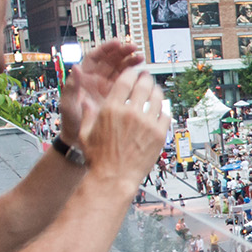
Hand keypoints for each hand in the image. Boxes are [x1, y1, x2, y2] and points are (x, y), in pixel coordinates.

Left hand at [58, 41, 143, 146]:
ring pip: (121, 70)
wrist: (80, 139)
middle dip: (122, 52)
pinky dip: (134, 78)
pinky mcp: (117, 97)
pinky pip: (127, 84)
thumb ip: (71, 87)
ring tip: (141, 58)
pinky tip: (142, 76)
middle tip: (133, 48)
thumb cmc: (70, 122)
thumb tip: (75, 67)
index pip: (96, 57)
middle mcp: (97, 80)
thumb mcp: (68, 105)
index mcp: (85, 78)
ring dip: (130, 62)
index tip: (117, 44)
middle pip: (111, 60)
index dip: (106, 49)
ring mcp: (109, 88)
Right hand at [80, 66, 170, 184]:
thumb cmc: (98, 158)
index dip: (131, 73)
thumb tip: (86, 101)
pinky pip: (166, 114)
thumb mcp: (85, 133)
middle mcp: (131, 113)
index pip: (125, 80)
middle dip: (146, 78)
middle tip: (146, 77)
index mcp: (112, 109)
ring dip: (156, 90)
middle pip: (144, 85)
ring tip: (155, 90)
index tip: (133, 72)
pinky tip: (160, 109)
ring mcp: (147, 124)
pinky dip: (163, 109)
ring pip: (158, 97)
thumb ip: (87, 114)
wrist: (113, 178)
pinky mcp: (159, 135)